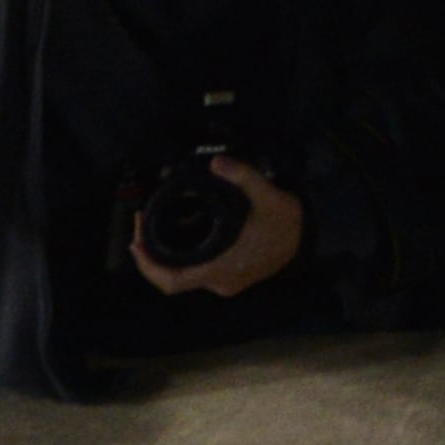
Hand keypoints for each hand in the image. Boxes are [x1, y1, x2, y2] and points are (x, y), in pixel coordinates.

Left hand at [129, 158, 302, 297]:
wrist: (308, 239)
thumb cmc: (287, 223)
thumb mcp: (268, 196)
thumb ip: (244, 176)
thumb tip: (217, 162)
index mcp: (221, 268)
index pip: (173, 281)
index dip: (148, 267)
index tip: (136, 242)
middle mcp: (219, 282)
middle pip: (172, 280)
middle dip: (150, 256)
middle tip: (139, 225)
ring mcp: (223, 282)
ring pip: (182, 278)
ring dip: (163, 258)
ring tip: (150, 229)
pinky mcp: (228, 276)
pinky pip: (194, 274)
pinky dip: (178, 259)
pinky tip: (176, 237)